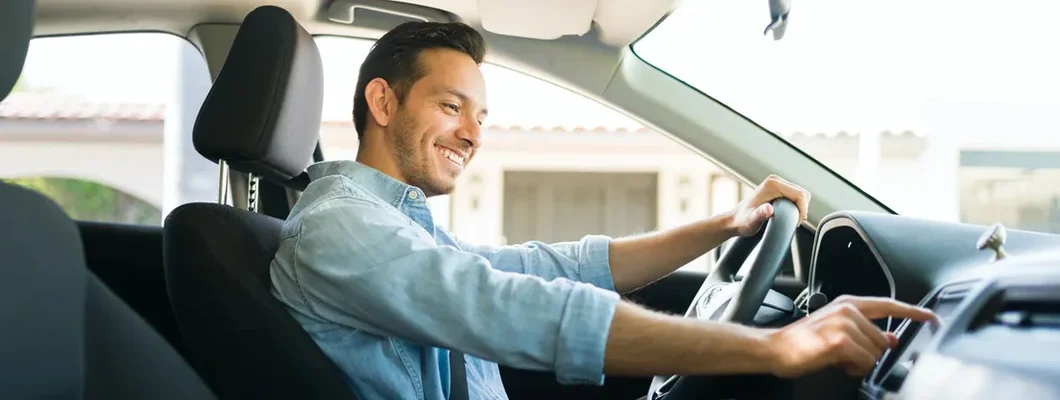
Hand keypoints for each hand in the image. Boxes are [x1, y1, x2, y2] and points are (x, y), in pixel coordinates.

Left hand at [731, 175, 810, 236]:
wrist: (735, 220)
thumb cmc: (742, 221)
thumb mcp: (752, 220)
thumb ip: (760, 214)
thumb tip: (769, 209)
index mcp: (772, 184)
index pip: (800, 194)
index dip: (803, 210)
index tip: (796, 223)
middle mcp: (775, 180)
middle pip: (802, 193)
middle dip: (802, 209)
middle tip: (793, 223)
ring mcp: (777, 183)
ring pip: (800, 195)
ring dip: (800, 208)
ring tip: (790, 220)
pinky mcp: (778, 189)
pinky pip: (795, 196)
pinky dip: (796, 206)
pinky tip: (788, 215)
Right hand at [765, 295, 936, 377]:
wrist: (775, 348)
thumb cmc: (802, 342)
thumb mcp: (837, 331)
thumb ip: (865, 331)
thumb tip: (890, 338)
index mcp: (848, 304)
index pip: (889, 304)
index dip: (913, 312)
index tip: (931, 317)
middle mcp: (848, 310)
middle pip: (883, 339)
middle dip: (869, 354)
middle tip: (845, 356)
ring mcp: (844, 325)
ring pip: (875, 353)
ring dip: (860, 363)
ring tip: (838, 359)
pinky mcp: (840, 342)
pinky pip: (864, 362)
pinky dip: (853, 369)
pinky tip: (836, 363)